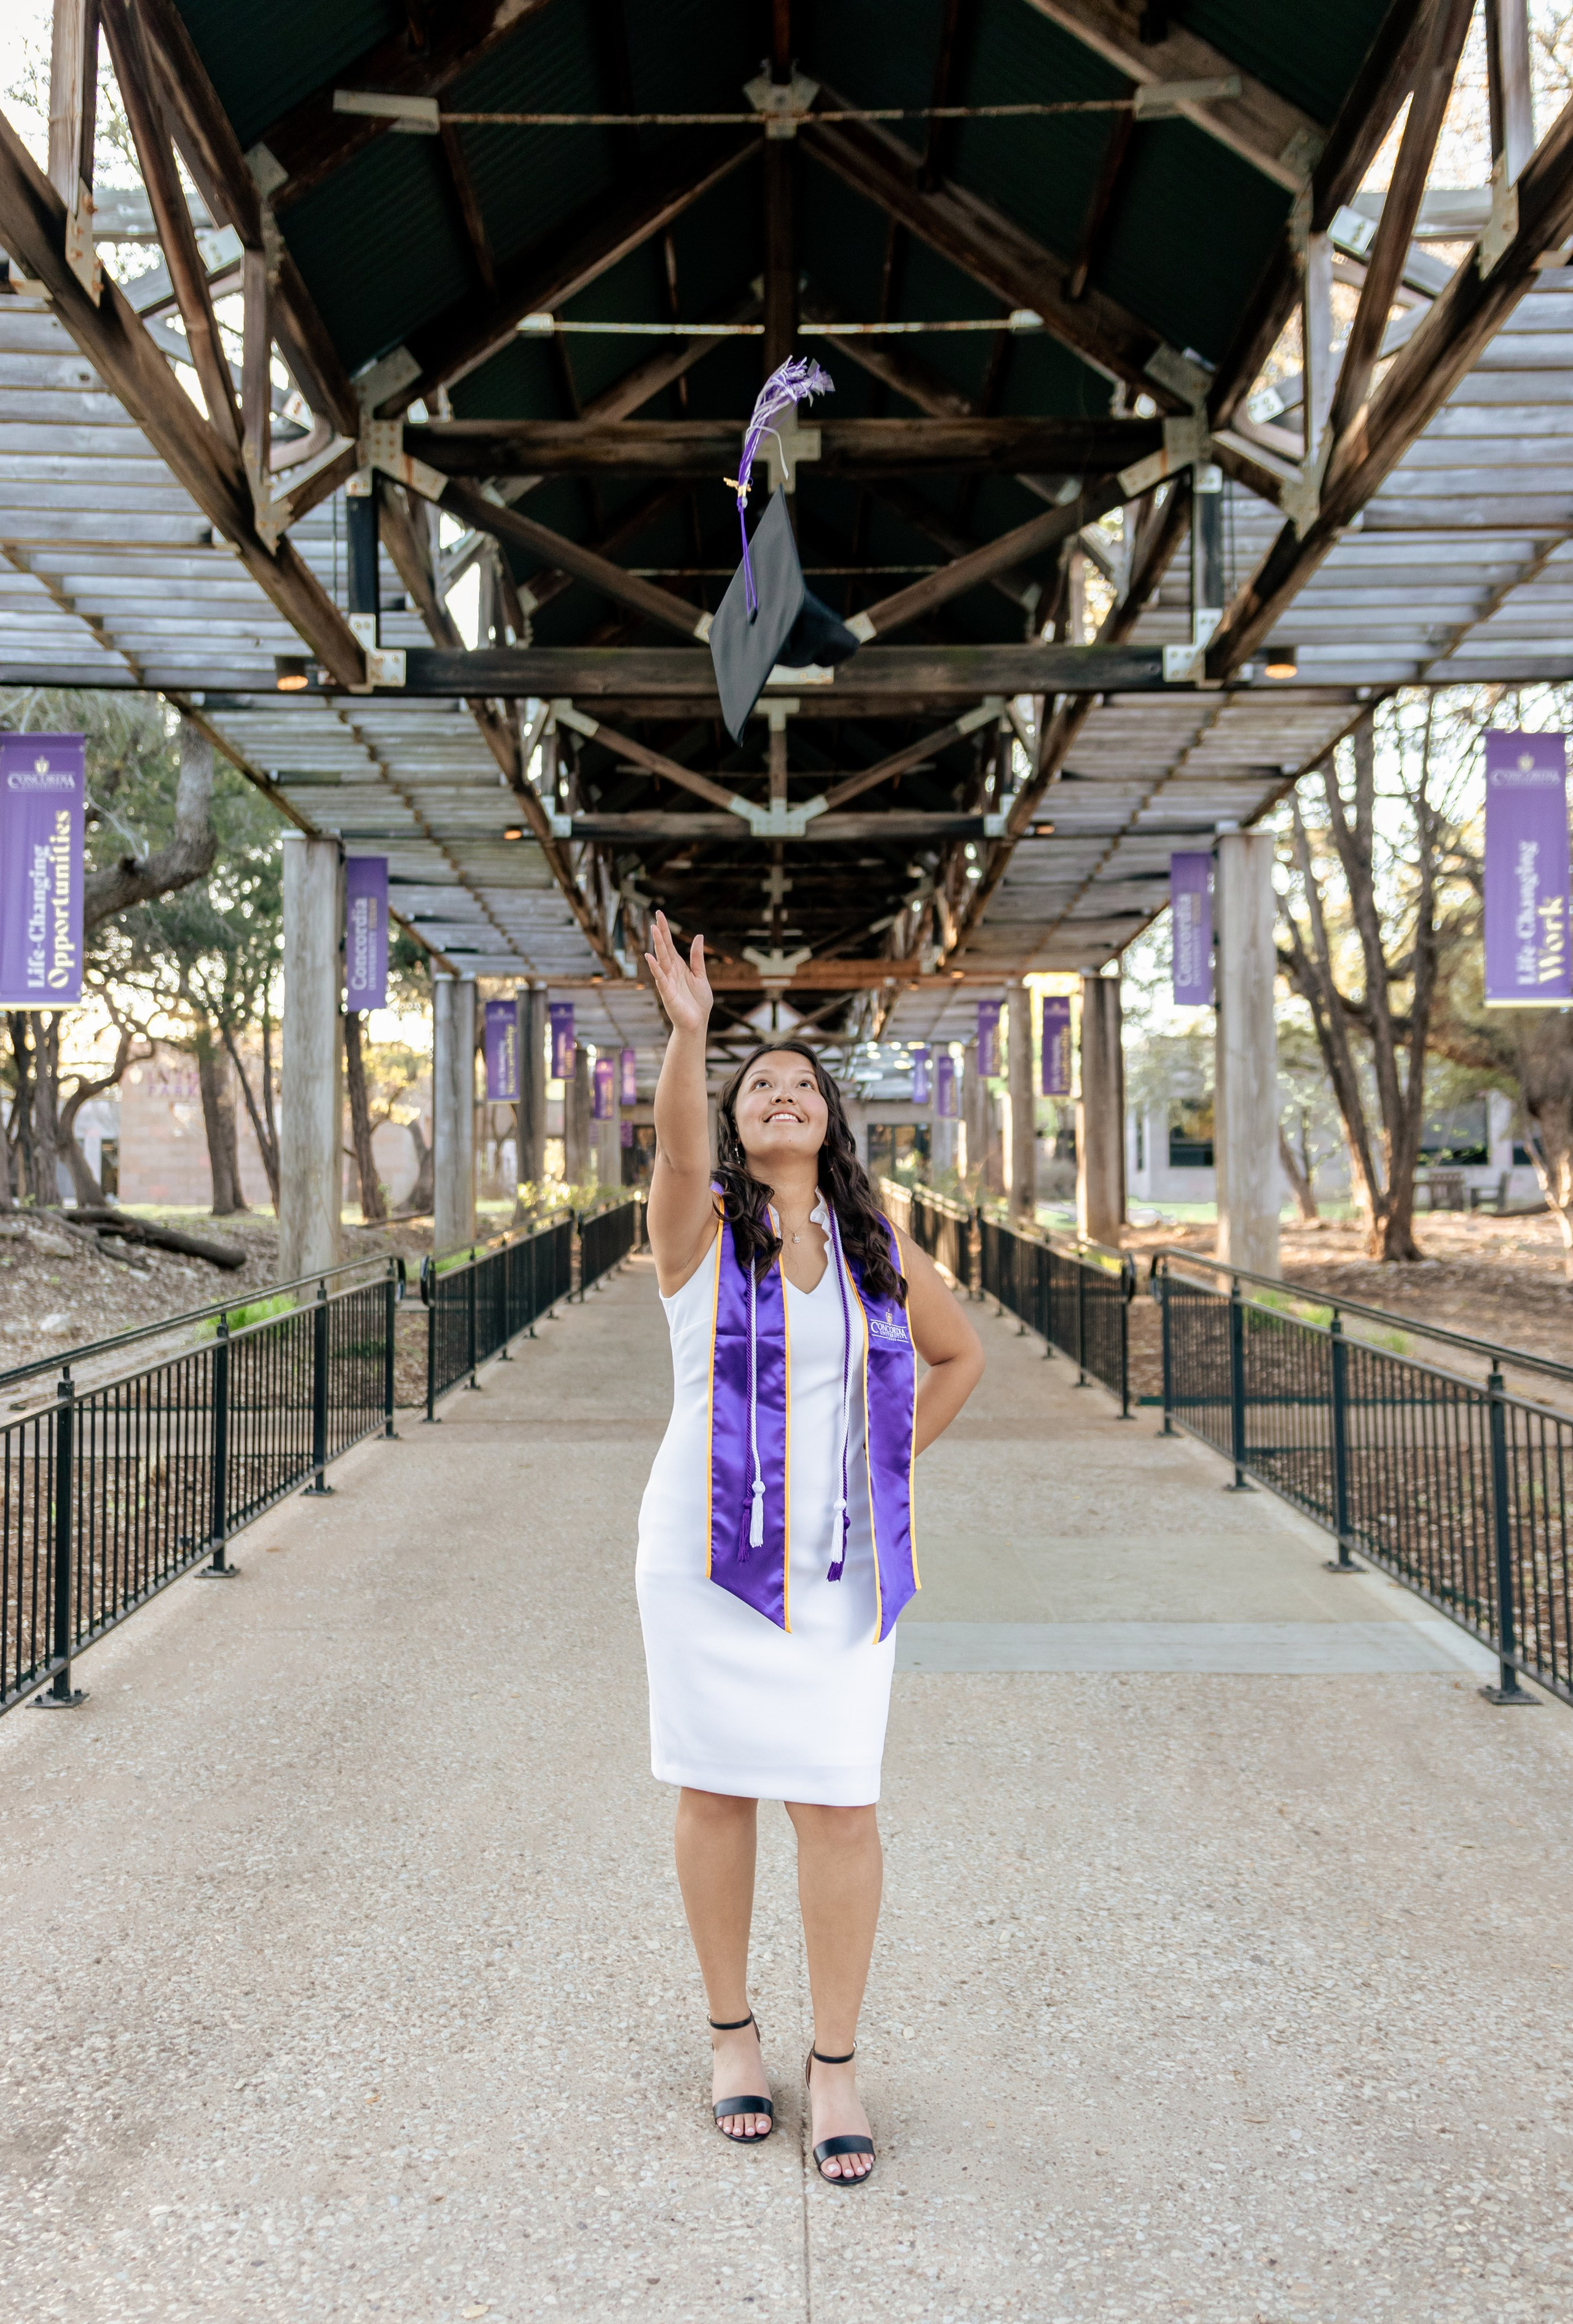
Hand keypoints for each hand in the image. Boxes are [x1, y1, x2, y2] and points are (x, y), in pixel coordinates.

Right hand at [645, 910, 711, 1036]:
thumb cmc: (698, 1002)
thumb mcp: (701, 975)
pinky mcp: (666, 993)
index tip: (660, 914)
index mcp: (679, 966)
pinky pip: (660, 978)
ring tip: (654, 929)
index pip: (669, 944)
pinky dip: (655, 968)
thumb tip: (698, 936)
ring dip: (658, 945)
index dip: (665, 929)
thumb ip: (697, 957)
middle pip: (664, 948)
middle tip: (656, 916)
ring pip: (661, 959)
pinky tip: (649, 957)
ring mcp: (667, 981)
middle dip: (661, 932)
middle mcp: (670, 971)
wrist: (697, 1022)